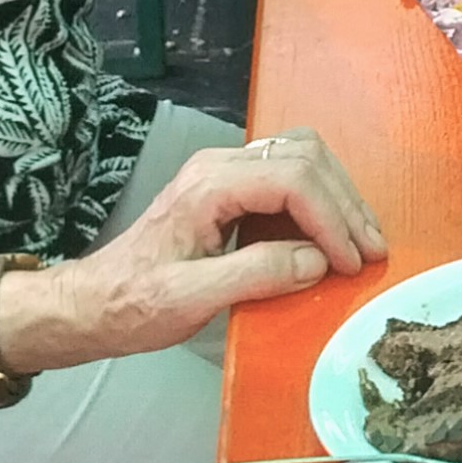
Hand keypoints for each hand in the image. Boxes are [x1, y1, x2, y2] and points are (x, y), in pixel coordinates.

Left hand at [29, 130, 382, 363]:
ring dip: (337, 196)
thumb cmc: (132, 305)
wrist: (91, 303)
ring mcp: (223, 172)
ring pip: (301, 157)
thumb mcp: (190, 300)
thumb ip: (255, 276)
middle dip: (344, 204)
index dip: (331, 219)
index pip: (292, 179)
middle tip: (371, 251)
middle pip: (305, 158)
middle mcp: (220, 164)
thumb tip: (317, 262)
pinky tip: (329, 235)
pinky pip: (287, 175)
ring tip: (359, 241)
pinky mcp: (227, 188)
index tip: (352, 262)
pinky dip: (319, 200)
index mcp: (210, 185)